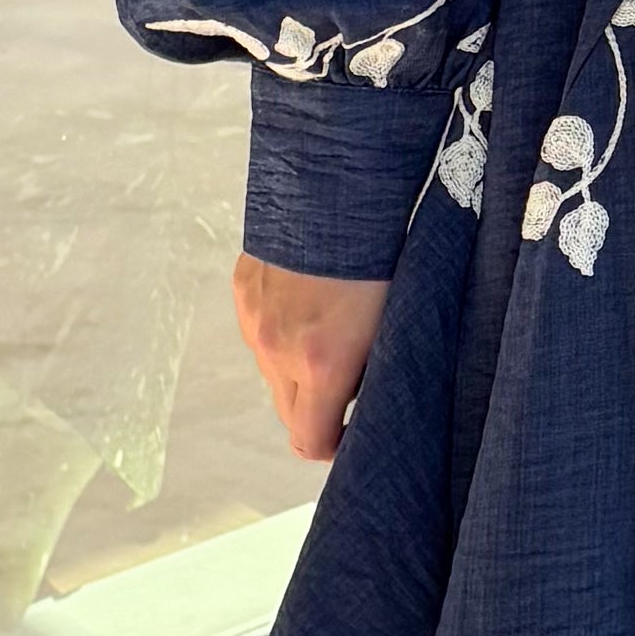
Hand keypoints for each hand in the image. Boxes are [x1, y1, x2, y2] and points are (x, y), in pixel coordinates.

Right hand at [232, 257, 388, 463]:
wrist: (337, 188)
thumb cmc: (381, 257)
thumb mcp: (392, 325)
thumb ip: (369, 373)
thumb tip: (362, 398)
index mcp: (322, 365)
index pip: (309, 441)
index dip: (332, 447)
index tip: (352, 434)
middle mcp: (278, 351)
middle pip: (288, 414)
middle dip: (316, 411)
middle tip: (348, 386)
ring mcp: (254, 321)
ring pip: (272, 371)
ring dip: (297, 368)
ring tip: (330, 331)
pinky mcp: (243, 291)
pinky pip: (259, 330)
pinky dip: (280, 329)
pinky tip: (308, 299)